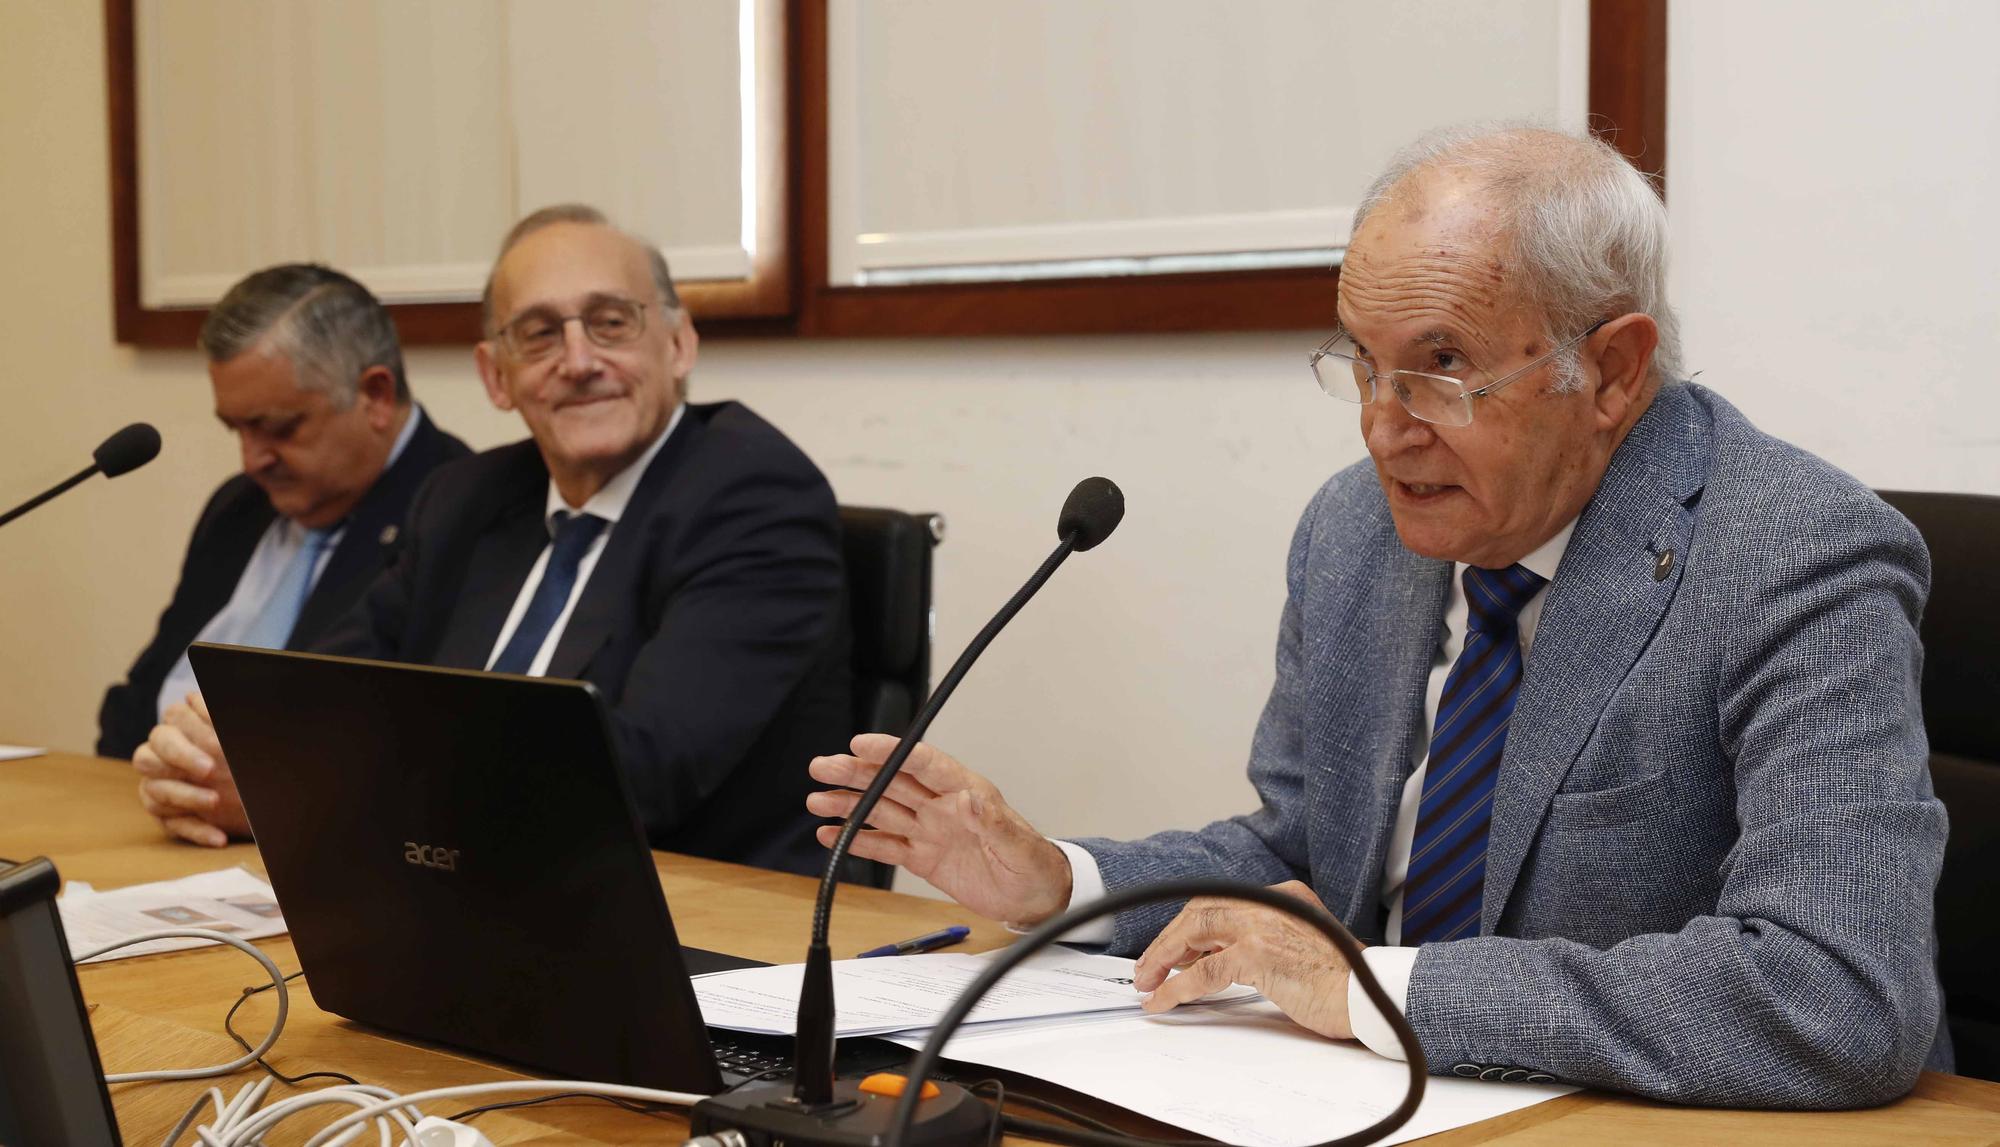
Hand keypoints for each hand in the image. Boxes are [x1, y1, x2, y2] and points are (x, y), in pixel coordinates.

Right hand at [132, 693, 247, 846]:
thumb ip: (214, 717)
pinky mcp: (168, 817)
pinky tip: (219, 838)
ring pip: (154, 793)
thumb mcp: (232, 737)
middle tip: (210, 770)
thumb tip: (197, 698)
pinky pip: (172, 826)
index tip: (215, 748)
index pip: (167, 726)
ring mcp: (160, 789)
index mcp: (178, 731)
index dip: (188, 734)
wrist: (262, 794)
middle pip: (146, 756)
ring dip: (187, 797)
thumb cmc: (244, 758)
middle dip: (179, 760)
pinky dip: (197, 831)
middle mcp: (161, 759)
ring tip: (217, 802)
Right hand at [807, 734, 1071, 925]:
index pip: (922, 763)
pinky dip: (858, 840)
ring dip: (849, 804)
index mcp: (966, 793)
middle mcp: (942, 806)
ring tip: (817, 799)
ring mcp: (929, 830)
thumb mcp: (1019, 846)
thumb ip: (995, 824)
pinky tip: (832, 835)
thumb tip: (973, 800)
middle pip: (892, 783)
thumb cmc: (1033, 866)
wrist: (1034, 898)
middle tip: (823, 766)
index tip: (861, 743)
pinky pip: (884, 845)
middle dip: (856, 773)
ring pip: (882, 810)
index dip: (890, 751)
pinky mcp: (922, 857)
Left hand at [1134, 880, 1357, 1039]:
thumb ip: (1263, 940)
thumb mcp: (1302, 945)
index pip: (1219, 902)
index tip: (1169, 949)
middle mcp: (1271, 902)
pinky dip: (1175, 987)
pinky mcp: (1258, 955)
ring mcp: (1263, 925)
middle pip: (1199, 911)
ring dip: (1162, 959)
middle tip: (1148, 968)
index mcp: (1284, 896)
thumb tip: (1209, 958)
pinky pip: (1202, 971)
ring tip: (1148, 983)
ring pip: (1193, 933)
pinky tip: (1163, 1001)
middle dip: (1167, 940)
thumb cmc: (1345, 982)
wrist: (1375, 997)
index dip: (1187, 927)